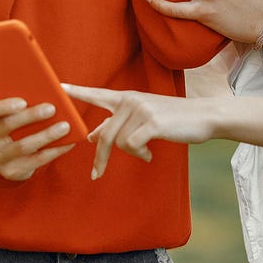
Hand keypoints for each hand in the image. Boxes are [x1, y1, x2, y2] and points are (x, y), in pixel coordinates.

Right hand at [0, 97, 74, 181]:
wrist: (6, 158)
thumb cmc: (15, 125)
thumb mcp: (11, 114)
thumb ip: (22, 103)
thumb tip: (49, 91)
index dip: (4, 106)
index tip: (23, 101)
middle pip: (6, 126)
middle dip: (30, 116)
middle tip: (51, 108)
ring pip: (23, 146)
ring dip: (46, 135)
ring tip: (65, 126)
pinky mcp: (12, 171)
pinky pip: (35, 161)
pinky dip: (54, 151)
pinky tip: (68, 143)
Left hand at [64, 83, 216, 179]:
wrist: (204, 116)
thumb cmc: (174, 119)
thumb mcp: (143, 117)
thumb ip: (118, 124)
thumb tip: (93, 136)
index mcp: (127, 98)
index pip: (97, 94)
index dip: (77, 92)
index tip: (59, 87)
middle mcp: (130, 100)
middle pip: (105, 134)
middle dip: (100, 157)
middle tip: (96, 174)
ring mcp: (140, 110)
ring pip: (119, 142)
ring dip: (132, 153)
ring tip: (145, 152)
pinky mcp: (151, 122)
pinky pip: (132, 146)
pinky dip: (140, 154)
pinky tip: (150, 153)